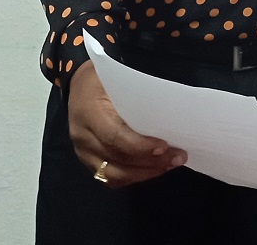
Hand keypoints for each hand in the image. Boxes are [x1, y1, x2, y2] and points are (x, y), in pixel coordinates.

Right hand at [66, 59, 185, 187]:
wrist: (78, 83)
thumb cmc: (102, 79)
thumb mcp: (117, 79)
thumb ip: (137, 99)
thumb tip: (169, 114)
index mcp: (89, 113)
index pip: (114, 137)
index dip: (140, 146)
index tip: (165, 146)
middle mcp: (83, 137)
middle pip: (117, 159)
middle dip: (151, 162)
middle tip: (178, 157)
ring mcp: (83, 152)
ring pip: (114, 174)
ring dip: (145, 173)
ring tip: (169, 164)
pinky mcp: (88, 160)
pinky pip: (110, 177)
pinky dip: (133, 176)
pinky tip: (152, 169)